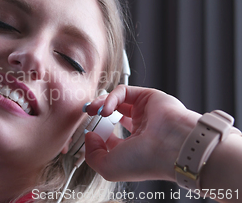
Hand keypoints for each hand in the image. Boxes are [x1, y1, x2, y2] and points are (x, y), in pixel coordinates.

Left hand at [83, 85, 200, 181]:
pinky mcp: (148, 96)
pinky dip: (110, 98)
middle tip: (88, 115)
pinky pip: (123, 91)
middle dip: (96, 114)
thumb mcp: (108, 168)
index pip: (111, 138)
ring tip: (93, 110)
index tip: (89, 134)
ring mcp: (145, 112)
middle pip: (112, 115)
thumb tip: (90, 137)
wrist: (171, 146)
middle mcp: (141, 129)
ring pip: (116, 100)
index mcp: (135, 148)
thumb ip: (92, 155)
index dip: (97, 135)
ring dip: (100, 103)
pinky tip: (106, 109)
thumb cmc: (145, 161)